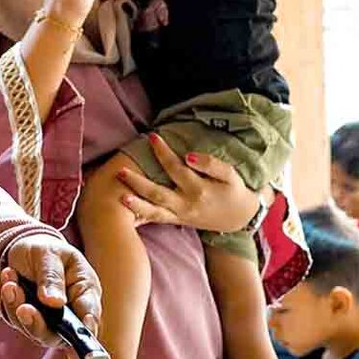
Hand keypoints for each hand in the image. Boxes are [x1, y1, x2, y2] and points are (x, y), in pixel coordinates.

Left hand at [0, 233, 101, 349]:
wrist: (21, 248)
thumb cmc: (43, 249)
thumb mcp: (48, 254)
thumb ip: (52, 277)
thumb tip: (56, 303)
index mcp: (85, 291)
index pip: (89, 316)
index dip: (84, 334)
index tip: (74, 344)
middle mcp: (70, 310)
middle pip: (59, 334)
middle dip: (38, 324)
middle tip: (24, 308)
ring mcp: (49, 319)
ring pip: (34, 329)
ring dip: (17, 308)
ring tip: (9, 283)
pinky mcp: (30, 320)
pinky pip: (17, 320)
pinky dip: (8, 302)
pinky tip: (7, 282)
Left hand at [114, 133, 261, 231]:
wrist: (239, 218)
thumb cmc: (234, 192)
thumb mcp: (231, 175)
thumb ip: (211, 164)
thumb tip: (189, 156)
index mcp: (199, 190)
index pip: (175, 168)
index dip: (162, 152)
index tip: (151, 137)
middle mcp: (186, 205)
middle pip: (157, 193)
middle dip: (138, 182)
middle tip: (121, 170)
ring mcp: (180, 215)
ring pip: (154, 212)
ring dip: (135, 205)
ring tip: (119, 197)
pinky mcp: (176, 220)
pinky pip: (156, 219)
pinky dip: (140, 217)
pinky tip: (125, 211)